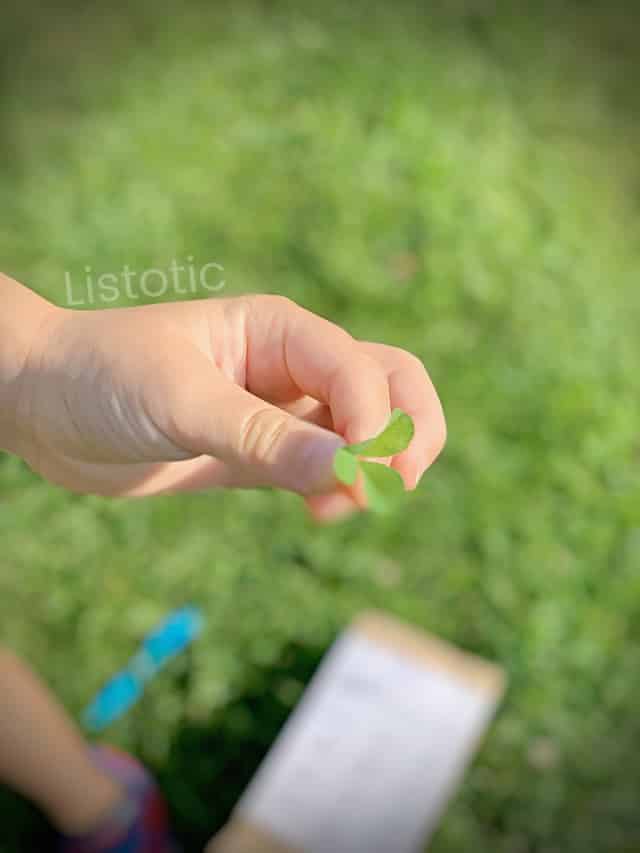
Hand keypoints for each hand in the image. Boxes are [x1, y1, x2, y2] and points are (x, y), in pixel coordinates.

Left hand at [12, 290, 445, 520]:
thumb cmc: (102, 377)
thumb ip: (265, 437)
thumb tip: (352, 473)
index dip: (376, 421)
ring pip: (365, 432)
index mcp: (280, 331)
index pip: (363, 369)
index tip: (356, 471)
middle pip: (392, 386)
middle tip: (394, 484)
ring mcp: (279, 412)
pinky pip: (323, 469)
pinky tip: (319, 511)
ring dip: (375, 468)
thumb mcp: (182, 401)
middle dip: (407, 433)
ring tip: (337, 507)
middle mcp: (291, 367)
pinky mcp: (260, 454)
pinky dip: (339, 490)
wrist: (44, 407)